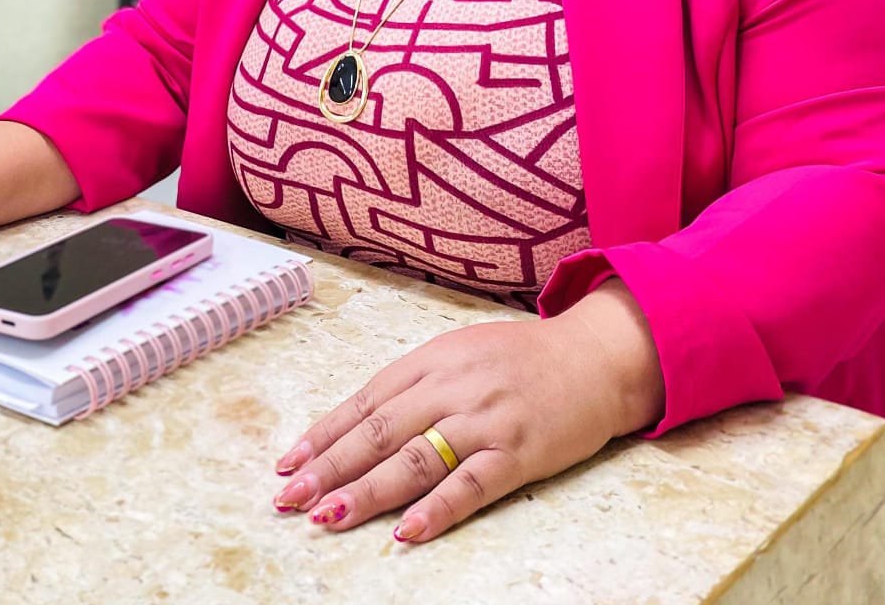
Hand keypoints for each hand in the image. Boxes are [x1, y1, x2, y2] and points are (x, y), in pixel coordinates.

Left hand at [269, 281, 664, 542]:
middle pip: (380, 430)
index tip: (288, 463)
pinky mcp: (519, 452)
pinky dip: (438, 509)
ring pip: (415, 459)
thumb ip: (416, 383)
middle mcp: (452, 386)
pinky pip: (472, 484)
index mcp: (433, 358)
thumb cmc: (522, 358)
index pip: (366, 399)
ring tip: (328, 515)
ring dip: (368, 491)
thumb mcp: (461, 353)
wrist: (595, 356)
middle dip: (330, 466)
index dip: (325, 433)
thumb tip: (359, 423)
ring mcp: (485, 419)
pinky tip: (406, 531)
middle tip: (290, 497)